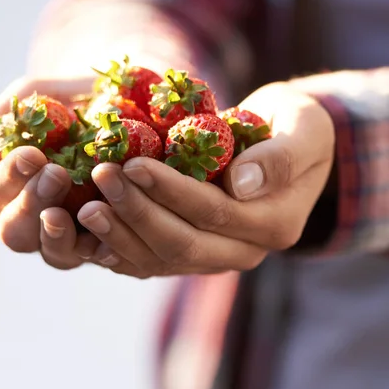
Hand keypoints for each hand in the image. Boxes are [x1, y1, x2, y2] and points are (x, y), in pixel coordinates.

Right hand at [0, 76, 100, 269]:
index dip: (11, 173)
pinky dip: (99, 251)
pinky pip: (95, 257)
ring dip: (57, 235)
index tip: (33, 154)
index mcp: (9, 182)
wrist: (122, 108)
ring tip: (75, 213)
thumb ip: (10, 114)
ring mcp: (65, 235)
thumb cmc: (71, 100)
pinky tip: (108, 241)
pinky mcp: (100, 245)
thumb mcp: (38, 94)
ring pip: (51, 253)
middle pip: (15, 230)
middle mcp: (29, 215)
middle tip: (56, 175)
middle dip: (30, 203)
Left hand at [61, 82, 334, 276]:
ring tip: (84, 208)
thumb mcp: (305, 129)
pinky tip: (88, 232)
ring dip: (119, 235)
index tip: (133, 163)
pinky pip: (150, 261)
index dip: (171, 191)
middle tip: (100, 178)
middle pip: (181, 244)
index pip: (214, 213)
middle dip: (136, 212)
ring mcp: (215, 256)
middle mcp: (244, 250)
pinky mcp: (191, 252)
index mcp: (274, 224)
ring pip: (160, 260)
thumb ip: (281, 156)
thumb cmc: (296, 127)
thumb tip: (241, 186)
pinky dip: (119, 248)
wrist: (288, 145)